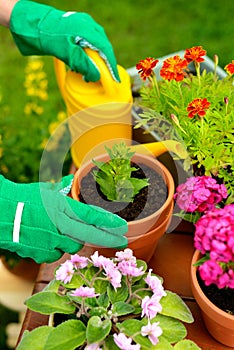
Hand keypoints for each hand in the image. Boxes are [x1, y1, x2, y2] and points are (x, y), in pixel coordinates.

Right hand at [0, 175, 127, 262]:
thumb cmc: (19, 198)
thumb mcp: (42, 189)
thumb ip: (59, 188)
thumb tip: (69, 181)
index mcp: (61, 207)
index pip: (92, 216)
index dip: (109, 221)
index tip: (123, 226)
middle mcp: (59, 225)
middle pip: (90, 235)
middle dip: (109, 239)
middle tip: (122, 241)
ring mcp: (50, 242)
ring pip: (73, 246)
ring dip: (76, 241)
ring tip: (70, 233)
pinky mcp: (40, 254)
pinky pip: (56, 254)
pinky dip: (57, 248)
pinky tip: (50, 240)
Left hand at [10, 1, 119, 81]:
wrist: (29, 23)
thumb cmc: (46, 36)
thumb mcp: (65, 52)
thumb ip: (83, 64)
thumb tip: (97, 76)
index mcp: (88, 29)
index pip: (106, 50)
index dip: (111, 67)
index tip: (115, 80)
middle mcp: (88, 26)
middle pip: (103, 49)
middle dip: (103, 65)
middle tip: (102, 80)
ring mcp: (82, 26)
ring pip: (95, 47)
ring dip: (94, 62)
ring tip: (89, 75)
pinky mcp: (75, 29)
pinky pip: (87, 44)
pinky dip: (87, 56)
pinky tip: (81, 65)